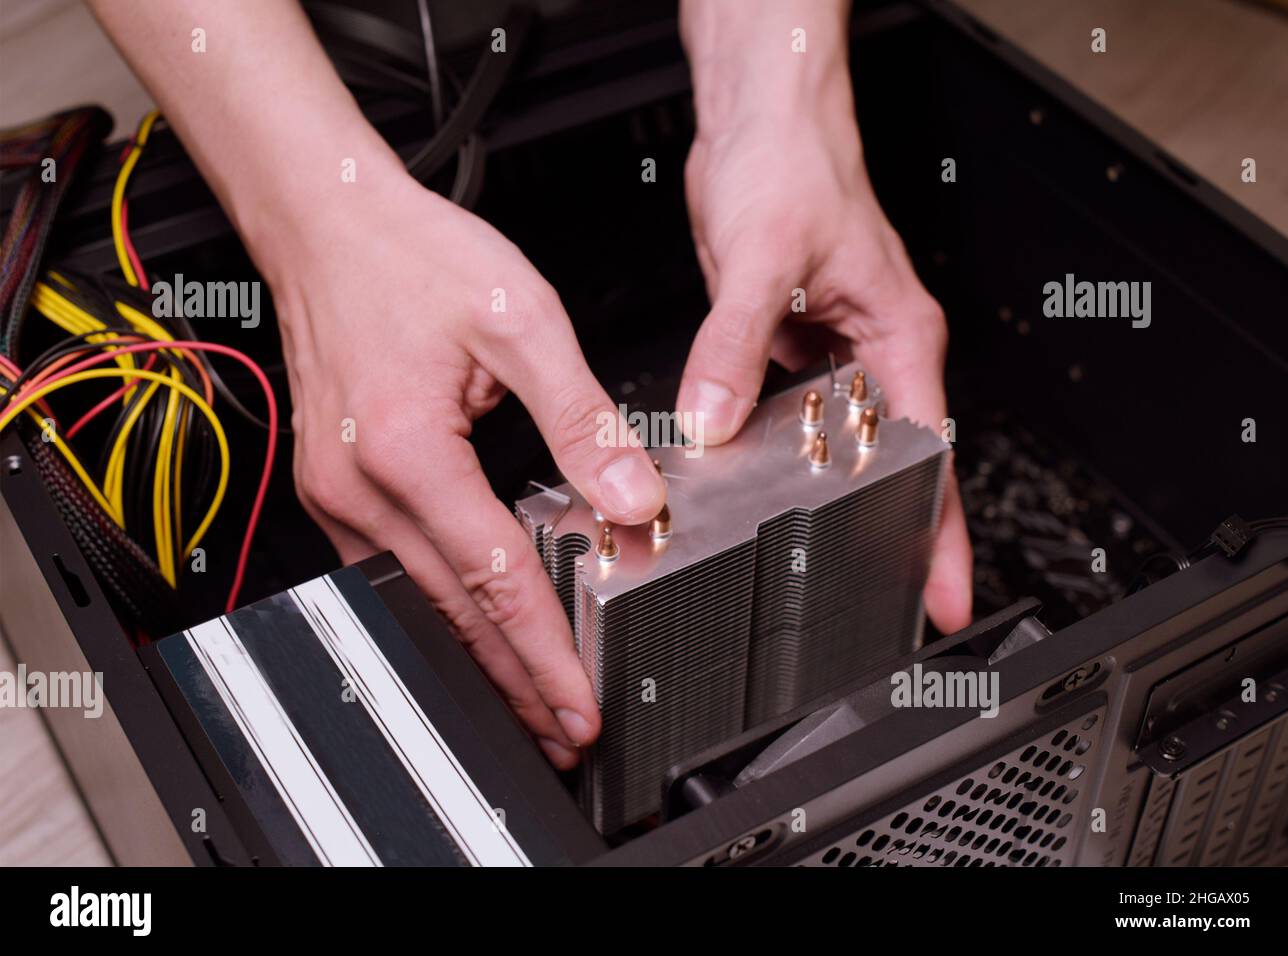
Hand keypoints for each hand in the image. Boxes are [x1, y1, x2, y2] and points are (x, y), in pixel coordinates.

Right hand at [266, 175, 665, 766]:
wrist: (328, 221)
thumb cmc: (411, 257)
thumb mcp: (520, 323)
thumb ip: (581, 418)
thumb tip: (632, 493)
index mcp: (408, 451)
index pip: (495, 579)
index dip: (544, 650)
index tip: (577, 702)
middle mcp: (360, 485)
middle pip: (453, 610)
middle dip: (513, 679)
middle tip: (559, 730)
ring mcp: (337, 491)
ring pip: (418, 599)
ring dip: (476, 652)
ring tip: (527, 696)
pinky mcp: (334, 484)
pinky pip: (391, 567)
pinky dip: (440, 605)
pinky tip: (474, 623)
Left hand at [678, 96, 972, 632]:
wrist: (760, 120)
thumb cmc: (794, 164)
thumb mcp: (762, 261)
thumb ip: (734, 347)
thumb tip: (712, 419)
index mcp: (901, 338)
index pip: (930, 454)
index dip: (936, 530)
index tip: (940, 592)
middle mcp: (875, 352)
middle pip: (891, 463)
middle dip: (889, 534)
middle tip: (876, 605)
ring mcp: (831, 351)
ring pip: (837, 446)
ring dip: (827, 498)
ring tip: (815, 564)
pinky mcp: (788, 343)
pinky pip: (790, 417)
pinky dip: (774, 453)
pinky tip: (751, 483)